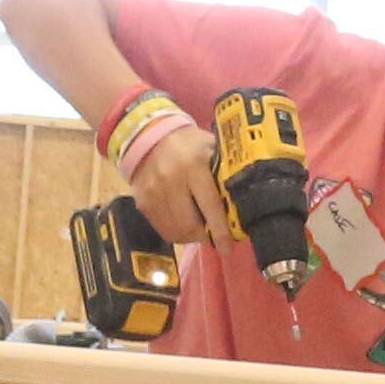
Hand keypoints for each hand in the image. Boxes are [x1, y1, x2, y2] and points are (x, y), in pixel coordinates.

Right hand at [126, 118, 223, 248]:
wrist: (149, 134)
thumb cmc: (189, 143)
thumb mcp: (211, 149)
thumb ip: (224, 173)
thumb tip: (242, 203)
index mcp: (193, 165)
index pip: (210, 206)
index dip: (220, 231)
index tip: (227, 249)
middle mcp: (171, 180)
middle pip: (189, 226)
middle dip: (204, 235)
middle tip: (211, 233)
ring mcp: (153, 193)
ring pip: (174, 232)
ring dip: (190, 236)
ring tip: (198, 228)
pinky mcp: (142, 202)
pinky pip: (162, 228)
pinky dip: (175, 232)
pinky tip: (182, 222)